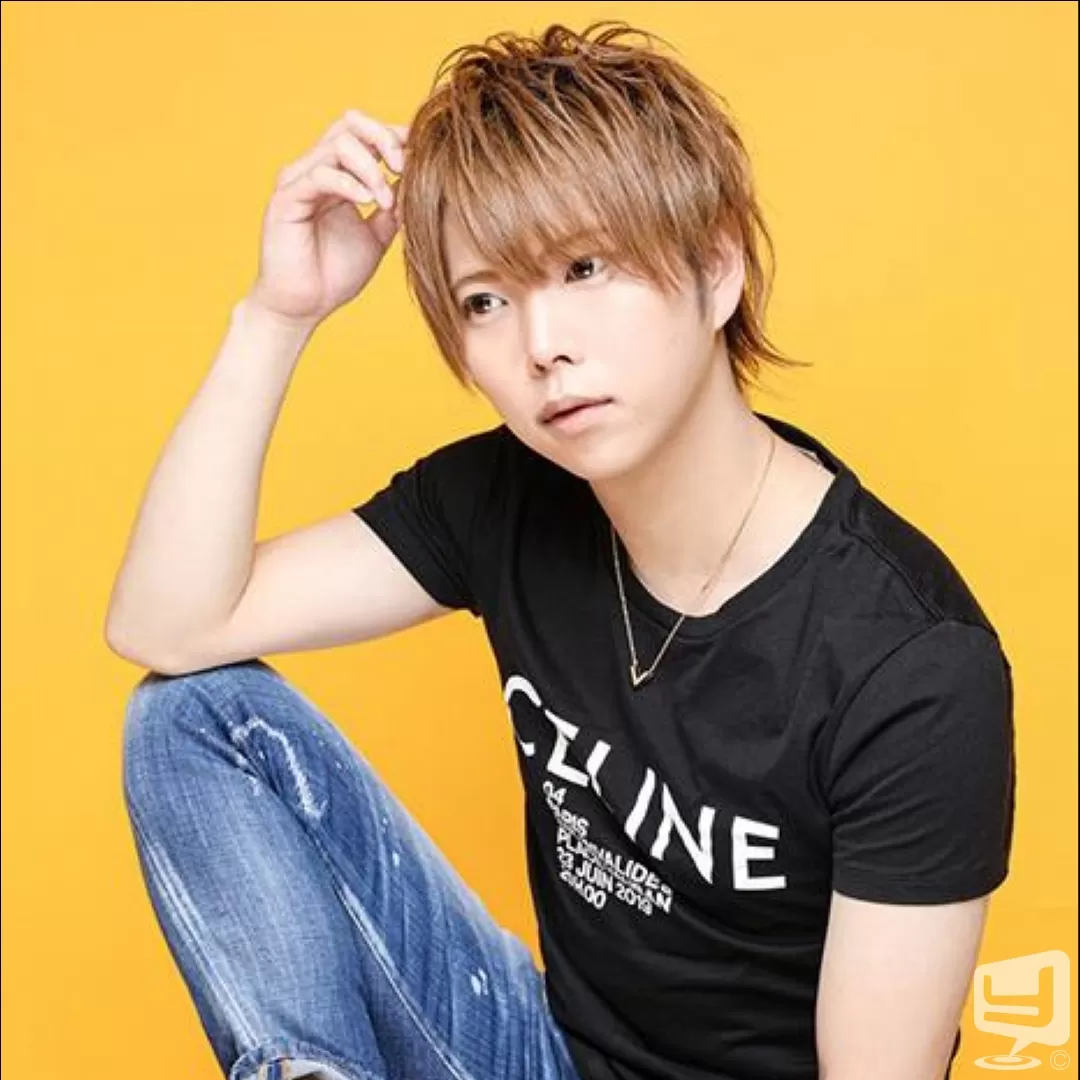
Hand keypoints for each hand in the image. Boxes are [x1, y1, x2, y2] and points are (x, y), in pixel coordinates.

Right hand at [247, 109, 408, 328]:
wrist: (303, 306)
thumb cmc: (334, 274)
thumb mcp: (377, 238)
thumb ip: (393, 211)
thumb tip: (417, 185)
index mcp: (338, 175)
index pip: (365, 134)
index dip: (395, 136)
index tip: (421, 155)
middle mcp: (316, 169)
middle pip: (351, 124)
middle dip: (384, 139)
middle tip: (404, 168)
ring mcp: (299, 180)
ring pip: (339, 144)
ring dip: (371, 169)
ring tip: (386, 201)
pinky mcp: (287, 198)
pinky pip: (320, 174)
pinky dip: (349, 183)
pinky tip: (367, 203)